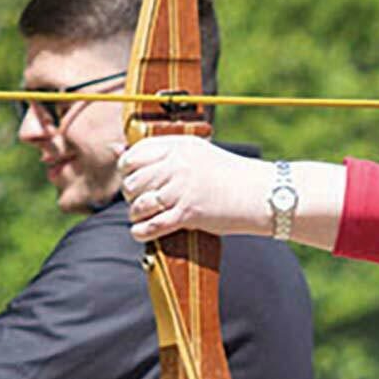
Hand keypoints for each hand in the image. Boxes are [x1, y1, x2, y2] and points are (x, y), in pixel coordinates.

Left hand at [119, 136, 267, 241]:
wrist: (262, 194)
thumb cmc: (231, 176)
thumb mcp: (197, 154)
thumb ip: (162, 154)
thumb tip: (116, 150)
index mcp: (179, 145)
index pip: (135, 155)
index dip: (128, 170)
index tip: (134, 178)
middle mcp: (177, 164)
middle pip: (133, 181)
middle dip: (132, 194)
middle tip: (142, 201)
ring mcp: (182, 188)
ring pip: (139, 204)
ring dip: (136, 214)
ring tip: (144, 217)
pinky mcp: (188, 213)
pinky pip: (151, 225)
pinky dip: (141, 232)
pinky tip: (142, 233)